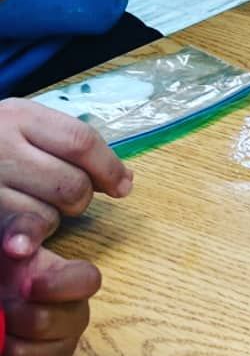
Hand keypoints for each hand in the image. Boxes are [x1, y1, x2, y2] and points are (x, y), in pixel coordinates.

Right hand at [0, 99, 132, 232]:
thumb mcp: (21, 126)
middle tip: (67, 198)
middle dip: (78, 199)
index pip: (80, 141)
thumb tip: (125, 182)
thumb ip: (68, 145)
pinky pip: (19, 237)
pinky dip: (27, 240)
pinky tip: (20, 234)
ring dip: (49, 221)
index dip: (109, 168)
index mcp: (17, 116)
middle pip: (70, 184)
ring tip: (30, 207)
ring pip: (45, 217)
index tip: (123, 187)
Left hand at [1, 210, 100, 355]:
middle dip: (26, 317)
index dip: (60, 286)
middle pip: (70, 323)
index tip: (27, 285)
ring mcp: (57, 349)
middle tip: (0, 309)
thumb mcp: (7, 234)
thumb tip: (19, 247)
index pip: (88, 280)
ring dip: (8, 346)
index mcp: (71, 280)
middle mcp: (72, 316)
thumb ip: (20, 229)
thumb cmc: (1, 262)